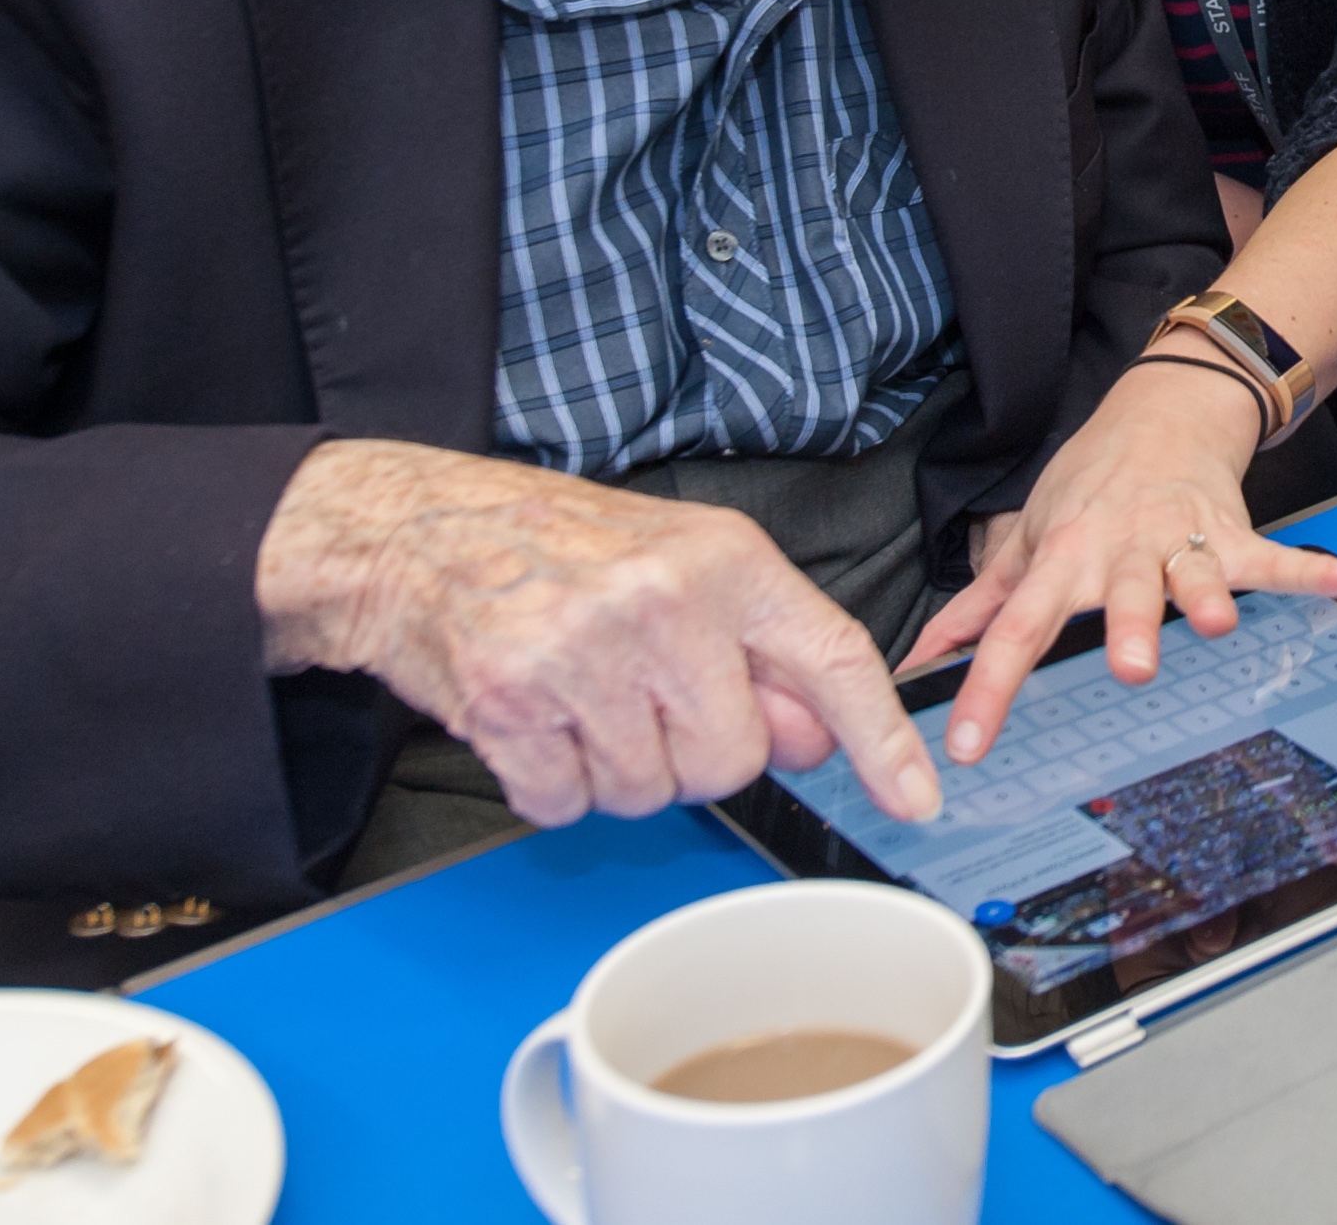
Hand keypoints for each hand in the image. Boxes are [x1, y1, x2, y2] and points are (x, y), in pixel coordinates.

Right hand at [255, 439, 939, 829]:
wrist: (419, 532)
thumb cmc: (558, 546)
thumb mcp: (683, 567)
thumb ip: (759, 650)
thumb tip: (816, 737)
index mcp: (723, 560)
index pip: (831, 657)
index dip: (883, 737)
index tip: (917, 795)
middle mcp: (661, 603)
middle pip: (732, 758)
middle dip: (693, 752)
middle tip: (644, 696)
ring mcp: (583, 656)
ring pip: (650, 791)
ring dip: (617, 768)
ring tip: (583, 694)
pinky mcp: (510, 705)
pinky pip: (567, 804)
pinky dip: (551, 782)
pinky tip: (537, 717)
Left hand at [897, 350, 1336, 763]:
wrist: (1158, 414)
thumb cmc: (1088, 486)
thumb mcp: (1026, 537)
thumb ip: (978, 607)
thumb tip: (922, 661)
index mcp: (1060, 558)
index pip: (1015, 630)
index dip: (988, 688)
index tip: (967, 743)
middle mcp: (1118, 550)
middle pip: (1120, 596)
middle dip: (1129, 629)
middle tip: (1132, 668)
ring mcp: (1176, 540)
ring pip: (1189, 574)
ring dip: (1205, 597)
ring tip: (1217, 623)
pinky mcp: (1229, 535)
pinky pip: (1270, 556)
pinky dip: (1306, 569)